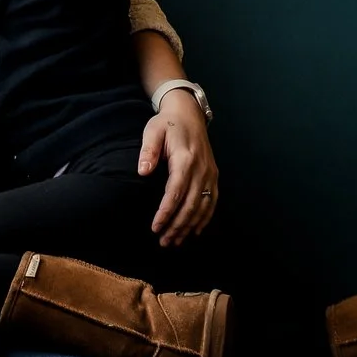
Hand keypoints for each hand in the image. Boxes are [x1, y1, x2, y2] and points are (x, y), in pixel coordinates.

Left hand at [139, 92, 217, 246]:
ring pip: (202, 207)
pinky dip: (204, 219)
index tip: (155, 227)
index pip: (176, 191)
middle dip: (177, 226)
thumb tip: (142, 171)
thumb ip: (148, 151)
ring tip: (175, 241)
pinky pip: (212, 202)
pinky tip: (194, 231)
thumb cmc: (167, 124)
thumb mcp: (153, 131)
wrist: (189, 114)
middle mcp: (201, 169)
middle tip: (163, 242)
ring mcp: (210, 174)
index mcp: (185, 159)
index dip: (166, 212)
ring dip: (189, 226)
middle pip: (190, 204)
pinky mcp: (214, 176)